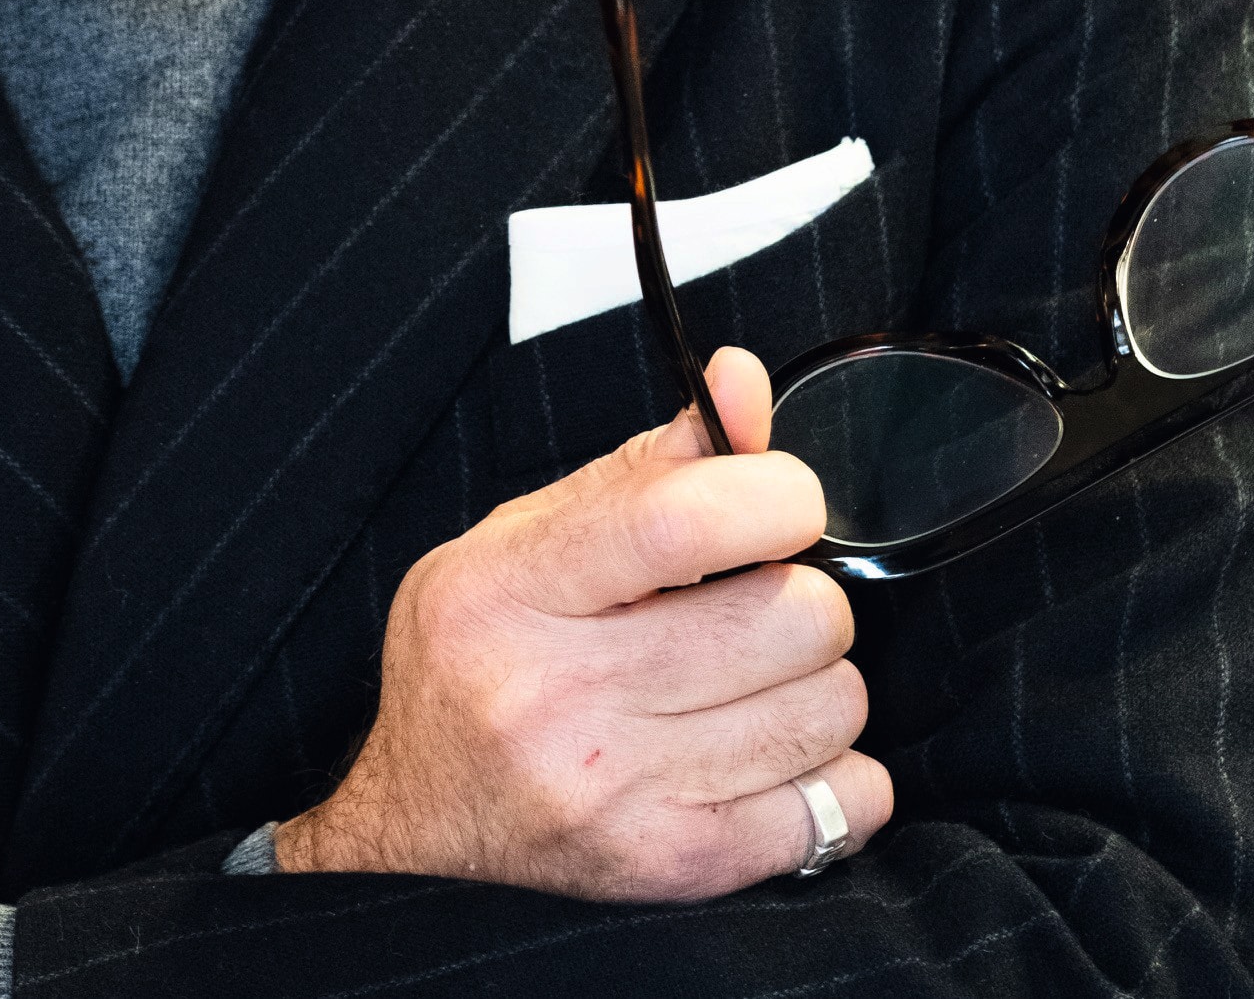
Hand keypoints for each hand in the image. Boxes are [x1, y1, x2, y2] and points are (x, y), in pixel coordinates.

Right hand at [278, 347, 889, 901]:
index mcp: (513, 588)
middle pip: (785, 616)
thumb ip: (646, 466)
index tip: (783, 498)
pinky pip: (834, 809)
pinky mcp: (672, 869)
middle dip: (801, 593)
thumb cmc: (476, 663)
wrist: (416, 830)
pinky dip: (837, 774)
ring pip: (824, 707)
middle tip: (761, 599)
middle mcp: (560, 695)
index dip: (772, 494)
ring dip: (818, 682)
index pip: (679, 520)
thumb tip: (743, 384)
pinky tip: (780, 752)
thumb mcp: (525, 538)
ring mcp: (619, 793)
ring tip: (762, 677)